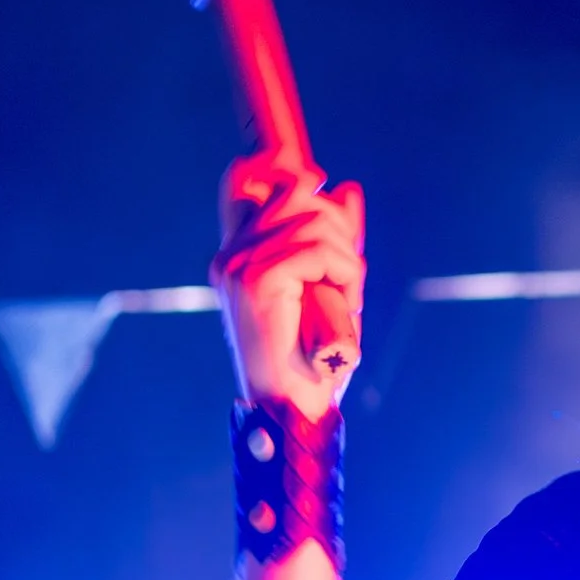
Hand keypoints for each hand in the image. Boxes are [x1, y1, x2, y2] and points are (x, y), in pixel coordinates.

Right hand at [213, 157, 364, 419]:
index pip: (242, 179)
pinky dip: (346, 273)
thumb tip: (346, 187)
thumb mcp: (326, 286)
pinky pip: (320, 251)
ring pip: (315, 220)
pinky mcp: (257, 279)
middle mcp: (230, 254)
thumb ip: (331, 240)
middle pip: (296, 191)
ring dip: (347, 257)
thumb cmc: (311, 356)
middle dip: (337, 224)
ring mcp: (239, 265)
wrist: (291, 409)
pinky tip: (346, 301)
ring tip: (346, 295)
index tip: (319, 180)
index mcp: (236, 254)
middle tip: (348, 273)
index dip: (279, 170)